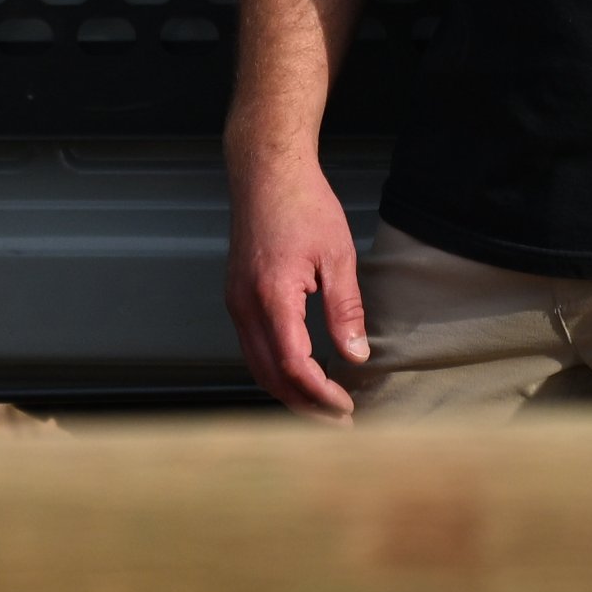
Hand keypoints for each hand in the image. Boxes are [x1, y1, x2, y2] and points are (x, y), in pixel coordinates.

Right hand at [224, 142, 369, 418]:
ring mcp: (235, 301)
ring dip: (287, 391)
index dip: (321, 394)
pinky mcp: (236, 295)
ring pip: (256, 365)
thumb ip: (345, 310)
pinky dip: (274, 369)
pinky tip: (300, 372)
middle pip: (269, 376)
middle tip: (338, 420)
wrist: (265, 171)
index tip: (347, 406)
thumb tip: (355, 354)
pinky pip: (251, 346)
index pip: (293, 365)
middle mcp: (245, 304)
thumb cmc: (303, 204)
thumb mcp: (338, 256)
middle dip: (303, 405)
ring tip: (321, 404)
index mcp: (272, 296)